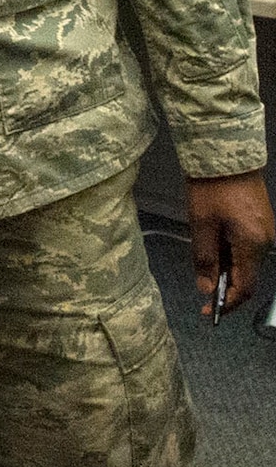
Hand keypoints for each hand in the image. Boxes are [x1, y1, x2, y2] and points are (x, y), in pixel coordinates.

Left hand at [186, 170, 274, 319]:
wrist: (226, 155)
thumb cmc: (212, 188)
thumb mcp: (201, 225)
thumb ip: (205, 258)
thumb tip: (206, 288)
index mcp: (254, 246)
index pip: (245, 287)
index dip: (227, 303)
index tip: (207, 311)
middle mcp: (266, 242)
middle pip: (247, 276)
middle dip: (224, 284)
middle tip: (200, 283)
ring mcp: (265, 232)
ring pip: (245, 261)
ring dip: (225, 267)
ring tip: (202, 259)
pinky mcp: (260, 223)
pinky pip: (246, 247)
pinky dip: (229, 253)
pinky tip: (212, 246)